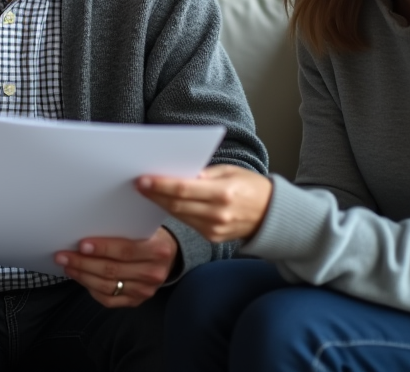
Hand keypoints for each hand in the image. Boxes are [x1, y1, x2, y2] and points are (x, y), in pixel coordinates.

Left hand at [53, 227, 177, 307]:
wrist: (167, 256)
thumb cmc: (149, 236)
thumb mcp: (143, 226)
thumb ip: (123, 228)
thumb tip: (88, 226)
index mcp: (157, 249)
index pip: (125, 250)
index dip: (102, 248)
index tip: (81, 244)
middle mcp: (153, 272)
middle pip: (112, 270)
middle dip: (83, 262)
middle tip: (63, 256)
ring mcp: (145, 290)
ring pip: (107, 286)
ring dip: (82, 276)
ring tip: (67, 266)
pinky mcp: (136, 301)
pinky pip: (108, 299)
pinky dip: (91, 288)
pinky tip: (80, 278)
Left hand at [136, 164, 272, 242]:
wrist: (271, 215)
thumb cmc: (250, 186)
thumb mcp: (230, 171)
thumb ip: (204, 173)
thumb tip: (178, 173)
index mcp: (224, 193)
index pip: (184, 190)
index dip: (161, 186)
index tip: (142, 180)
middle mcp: (218, 214)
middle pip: (177, 205)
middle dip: (155, 195)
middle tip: (138, 185)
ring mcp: (214, 229)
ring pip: (179, 216)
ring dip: (160, 204)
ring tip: (146, 192)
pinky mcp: (212, 238)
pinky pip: (187, 223)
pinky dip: (174, 213)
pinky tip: (163, 203)